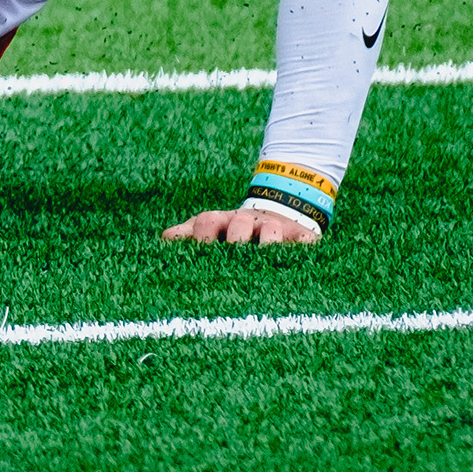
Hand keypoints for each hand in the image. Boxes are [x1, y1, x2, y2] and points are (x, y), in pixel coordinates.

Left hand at [163, 204, 320, 245]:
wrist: (278, 213)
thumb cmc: (235, 230)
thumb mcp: (211, 229)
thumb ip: (189, 233)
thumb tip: (166, 240)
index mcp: (223, 221)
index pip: (208, 221)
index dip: (203, 235)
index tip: (200, 251)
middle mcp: (249, 222)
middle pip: (240, 224)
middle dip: (235, 239)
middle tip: (233, 255)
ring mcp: (277, 229)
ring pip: (272, 232)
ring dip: (268, 243)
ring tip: (265, 259)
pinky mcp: (303, 238)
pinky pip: (306, 242)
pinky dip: (303, 249)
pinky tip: (299, 258)